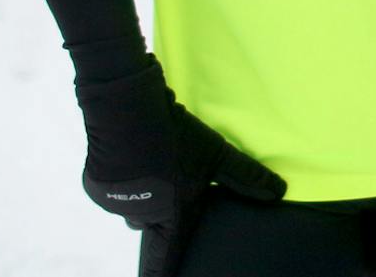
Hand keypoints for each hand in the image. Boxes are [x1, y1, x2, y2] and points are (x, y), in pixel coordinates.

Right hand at [74, 62, 285, 274]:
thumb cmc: (177, 140)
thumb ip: (246, 177)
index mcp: (169, 217)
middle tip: (173, 194)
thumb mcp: (218, 156)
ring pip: (132, 206)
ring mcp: (114, 201)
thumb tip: (279, 193)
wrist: (126, 114)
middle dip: (161, 217)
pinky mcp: (95, 184)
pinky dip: (123, 179)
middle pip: (152, 226)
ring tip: (157, 167)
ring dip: (144, 194)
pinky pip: (113, 189)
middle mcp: (139, 216)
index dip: (161, 274)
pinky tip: (134, 158)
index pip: (164, 259)